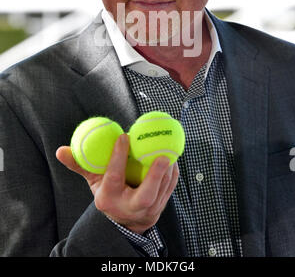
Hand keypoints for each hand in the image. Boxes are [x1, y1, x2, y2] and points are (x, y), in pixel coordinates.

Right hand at [56, 133, 178, 234]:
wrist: (125, 219)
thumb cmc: (107, 192)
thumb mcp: (93, 181)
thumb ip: (80, 165)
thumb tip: (60, 150)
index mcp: (110, 197)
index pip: (114, 176)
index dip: (118, 157)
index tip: (124, 136)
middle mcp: (129, 207)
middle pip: (145, 195)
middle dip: (155, 176)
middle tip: (162, 155)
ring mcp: (147, 210)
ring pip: (162, 191)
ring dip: (167, 172)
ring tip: (169, 151)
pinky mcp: (160, 207)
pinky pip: (170, 189)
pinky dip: (172, 174)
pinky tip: (173, 157)